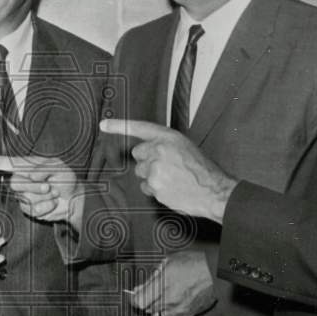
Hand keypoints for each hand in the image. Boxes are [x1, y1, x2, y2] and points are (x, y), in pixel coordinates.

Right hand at [0, 155, 83, 228]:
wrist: (74, 199)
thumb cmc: (66, 179)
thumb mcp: (58, 168)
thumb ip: (43, 169)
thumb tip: (31, 175)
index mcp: (26, 166)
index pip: (4, 164)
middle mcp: (21, 179)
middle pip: (15, 183)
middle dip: (34, 186)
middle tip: (49, 186)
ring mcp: (23, 195)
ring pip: (24, 197)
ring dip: (43, 197)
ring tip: (53, 193)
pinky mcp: (28, 208)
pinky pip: (32, 209)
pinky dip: (46, 207)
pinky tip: (52, 203)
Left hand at [99, 119, 236, 222]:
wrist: (213, 191)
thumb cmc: (201, 169)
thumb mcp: (184, 146)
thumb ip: (164, 145)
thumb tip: (146, 153)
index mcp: (168, 138)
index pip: (140, 128)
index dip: (119, 126)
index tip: (103, 124)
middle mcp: (159, 151)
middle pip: (139, 155)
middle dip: (148, 161)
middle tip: (167, 167)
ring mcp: (155, 170)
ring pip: (141, 173)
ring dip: (151, 177)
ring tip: (172, 179)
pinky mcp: (155, 187)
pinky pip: (146, 188)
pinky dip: (155, 190)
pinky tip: (171, 189)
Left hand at [128, 249, 217, 315]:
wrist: (216, 272)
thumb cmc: (195, 263)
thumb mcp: (169, 261)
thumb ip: (153, 275)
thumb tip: (141, 286)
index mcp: (164, 282)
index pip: (139, 301)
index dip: (134, 298)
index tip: (135, 294)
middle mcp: (170, 298)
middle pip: (147, 309)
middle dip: (145, 301)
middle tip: (149, 294)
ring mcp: (179, 308)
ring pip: (157, 315)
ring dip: (155, 309)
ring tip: (161, 298)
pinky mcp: (188, 314)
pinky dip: (166, 315)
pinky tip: (168, 307)